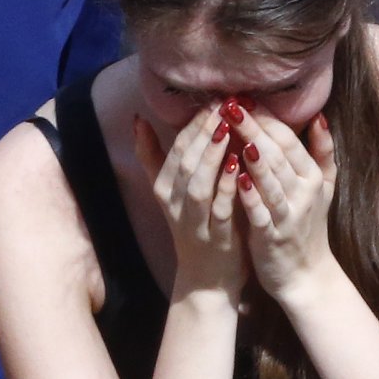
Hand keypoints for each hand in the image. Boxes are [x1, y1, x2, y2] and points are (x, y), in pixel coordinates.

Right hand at [134, 106, 247, 306]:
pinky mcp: (215, 238)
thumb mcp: (170, 192)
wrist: (206, 281)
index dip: (192, 122)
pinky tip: (240, 167)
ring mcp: (194, 222)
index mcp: (165, 188)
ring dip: (211, 155)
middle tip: (221, 104)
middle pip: (185, 161)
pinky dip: (227, 187)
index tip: (211, 97)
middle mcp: (175, 203)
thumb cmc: (195, 227)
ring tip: (225, 128)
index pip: (175, 148)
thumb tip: (138, 119)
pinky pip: (219, 209)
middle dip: (202, 131)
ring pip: (198, 183)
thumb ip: (154, 157)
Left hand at [232, 104, 339, 305]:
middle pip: (278, 154)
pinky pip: (261, 213)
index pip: (289, 140)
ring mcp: (288, 215)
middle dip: (254, 127)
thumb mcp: (325, 188)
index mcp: (313, 177)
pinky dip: (250, 195)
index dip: (267, 118)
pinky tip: (236, 178)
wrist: (306, 276)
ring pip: (271, 180)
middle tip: (231, 104)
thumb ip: (323, 152)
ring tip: (235, 131)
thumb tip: (319, 116)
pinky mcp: (272, 237)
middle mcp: (304, 193)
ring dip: (253, 156)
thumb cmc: (309, 227)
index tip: (244, 97)